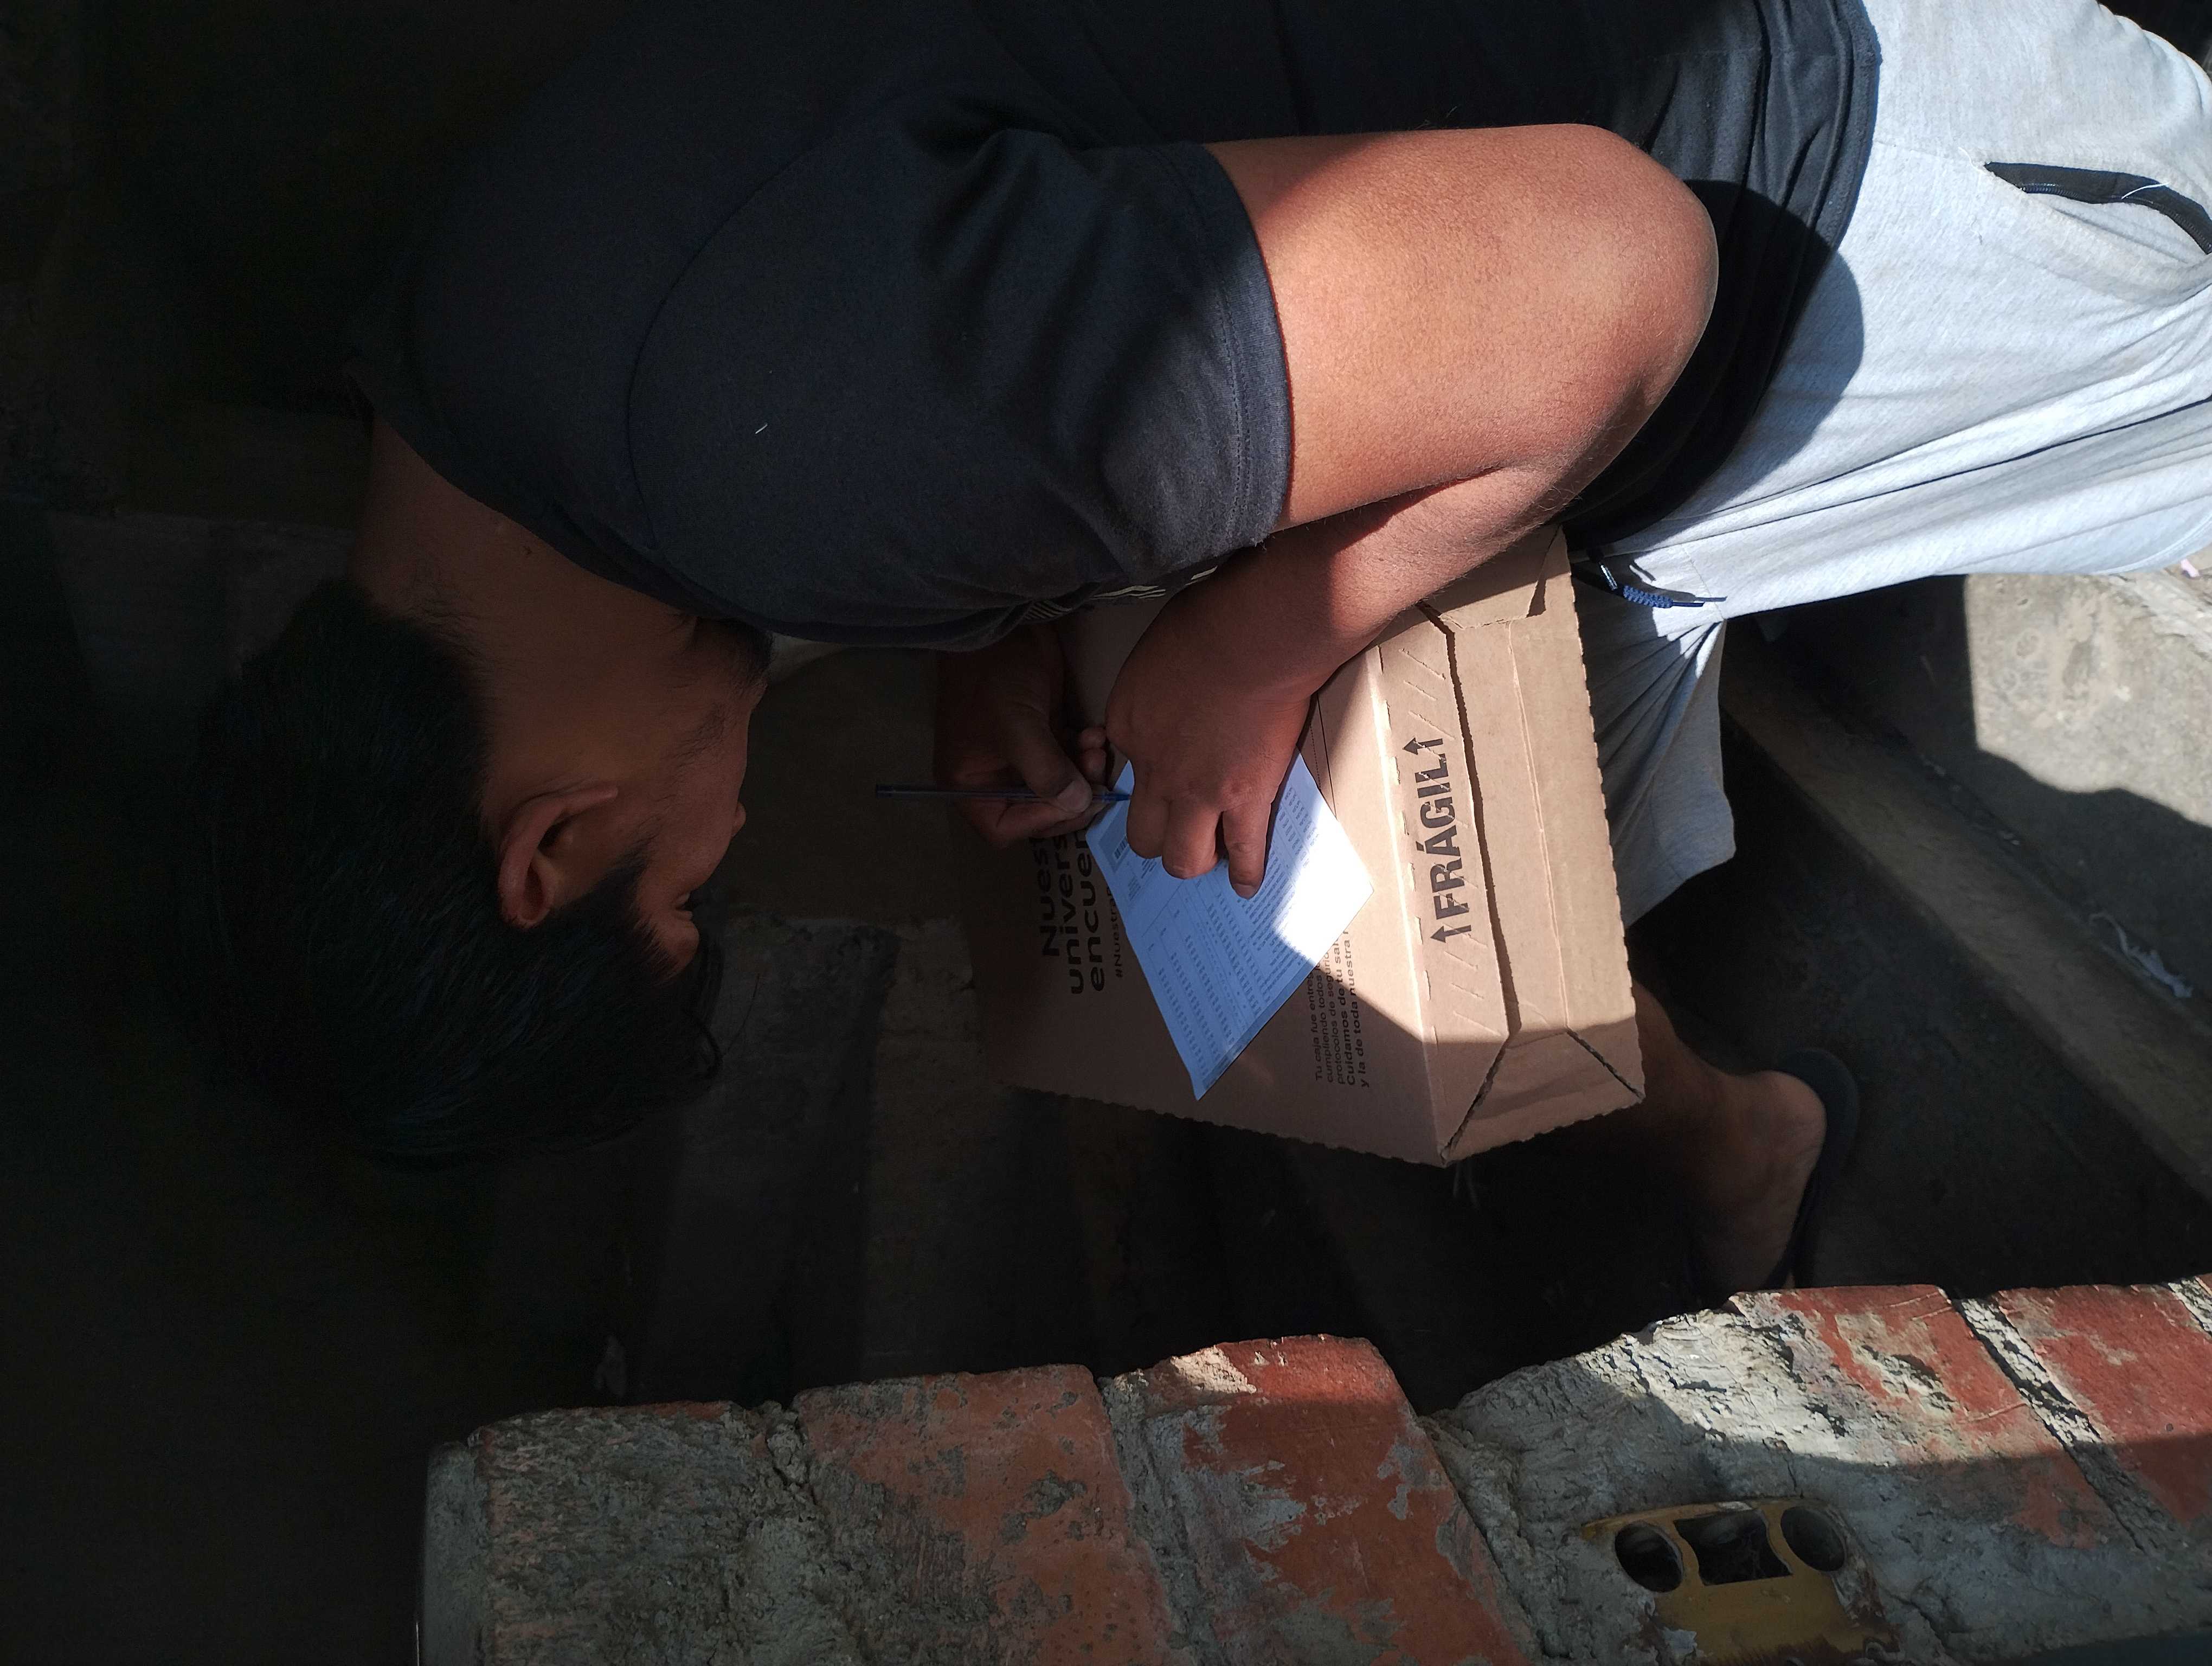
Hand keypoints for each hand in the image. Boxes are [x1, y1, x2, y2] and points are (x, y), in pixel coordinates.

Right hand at [934, 624, 1110, 845]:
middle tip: (1096, 774)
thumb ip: (1046, 772)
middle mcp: (994, 777)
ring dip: (1084, 772)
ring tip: (1096, 747)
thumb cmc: (995, 677)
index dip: (1041, 822)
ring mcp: (1020, 756)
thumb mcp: (1017, 727)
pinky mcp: (1042, 734)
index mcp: (971, 785)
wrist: (1003, 624)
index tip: (1073, 802)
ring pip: (1061, 785)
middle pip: (1039, 811)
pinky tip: (1095, 733)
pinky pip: (1069, 759)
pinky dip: (1084, 752)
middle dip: (1072, 796)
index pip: (1005, 828)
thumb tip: (1079, 805)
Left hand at [1105, 582, 1319, 895]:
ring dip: (1194, 861)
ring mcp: (1201, 794)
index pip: (1122, 774)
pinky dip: (1247, 873)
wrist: (1251, 638)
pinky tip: (1247, 886)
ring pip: (1183, 859)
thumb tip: (1168, 692)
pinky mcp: (1246, 800)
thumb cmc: (1204, 626)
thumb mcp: (1152, 655)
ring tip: (1209, 856)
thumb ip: (1152, 688)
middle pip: (1141, 834)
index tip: (1163, 772)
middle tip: (1178, 830)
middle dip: (1157, 839)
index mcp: (1128, 730)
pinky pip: (1245, 852)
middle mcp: (1156, 773)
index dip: (1144, 776)